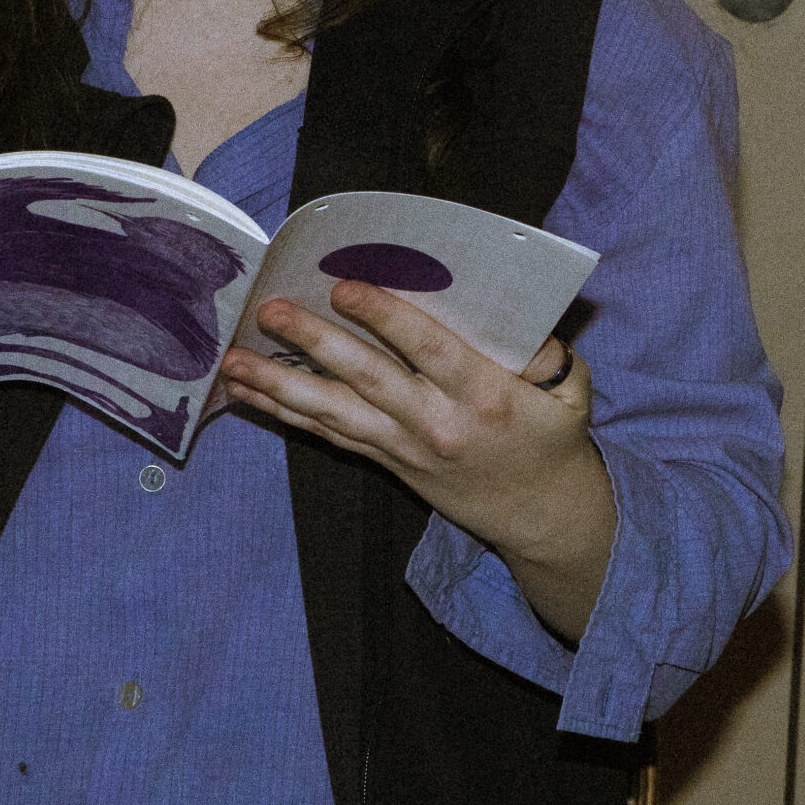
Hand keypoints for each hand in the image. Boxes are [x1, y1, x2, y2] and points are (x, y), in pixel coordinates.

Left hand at [217, 283, 616, 642]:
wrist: (543, 517)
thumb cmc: (554, 441)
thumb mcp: (571, 393)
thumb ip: (549, 355)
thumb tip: (520, 322)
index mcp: (483, 397)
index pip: (428, 351)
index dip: (386, 319)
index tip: (345, 287)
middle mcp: (437, 424)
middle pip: (368, 379)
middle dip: (315, 343)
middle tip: (272, 310)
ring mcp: (406, 448)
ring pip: (334, 413)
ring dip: (280, 385)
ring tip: (233, 361)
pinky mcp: (389, 463)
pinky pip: (329, 435)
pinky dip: (286, 413)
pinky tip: (248, 394)